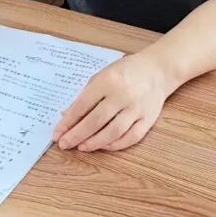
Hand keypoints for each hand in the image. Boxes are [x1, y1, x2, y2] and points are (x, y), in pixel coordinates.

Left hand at [53, 50, 173, 152]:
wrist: (157, 69)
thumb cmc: (125, 72)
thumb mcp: (101, 76)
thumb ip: (85, 97)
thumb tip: (66, 117)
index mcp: (107, 81)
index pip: (83, 105)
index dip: (68, 122)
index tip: (57, 134)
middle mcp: (122, 95)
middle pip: (96, 121)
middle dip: (77, 135)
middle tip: (65, 144)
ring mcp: (137, 108)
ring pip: (113, 132)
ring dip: (95, 142)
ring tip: (82, 147)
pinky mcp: (148, 119)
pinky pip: (131, 137)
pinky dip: (116, 145)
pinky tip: (103, 147)